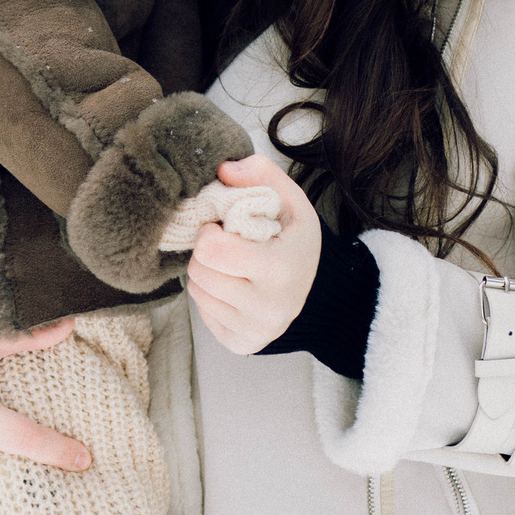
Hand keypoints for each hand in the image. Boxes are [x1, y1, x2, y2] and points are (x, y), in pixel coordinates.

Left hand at [185, 153, 322, 353]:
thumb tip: (222, 170)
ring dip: (206, 273)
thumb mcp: (290, 200)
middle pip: (199, 272)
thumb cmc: (295, 239)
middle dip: (204, 252)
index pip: (213, 251)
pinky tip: (233, 286)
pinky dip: (211, 296)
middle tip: (224, 244)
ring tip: (230, 265)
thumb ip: (260, 173)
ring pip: (196, 292)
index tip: (222, 226)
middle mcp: (269, 308)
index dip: (209, 232)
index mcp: (281, 269)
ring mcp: (256, 331)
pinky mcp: (242, 345)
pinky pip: (202, 313)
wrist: (319, 290)